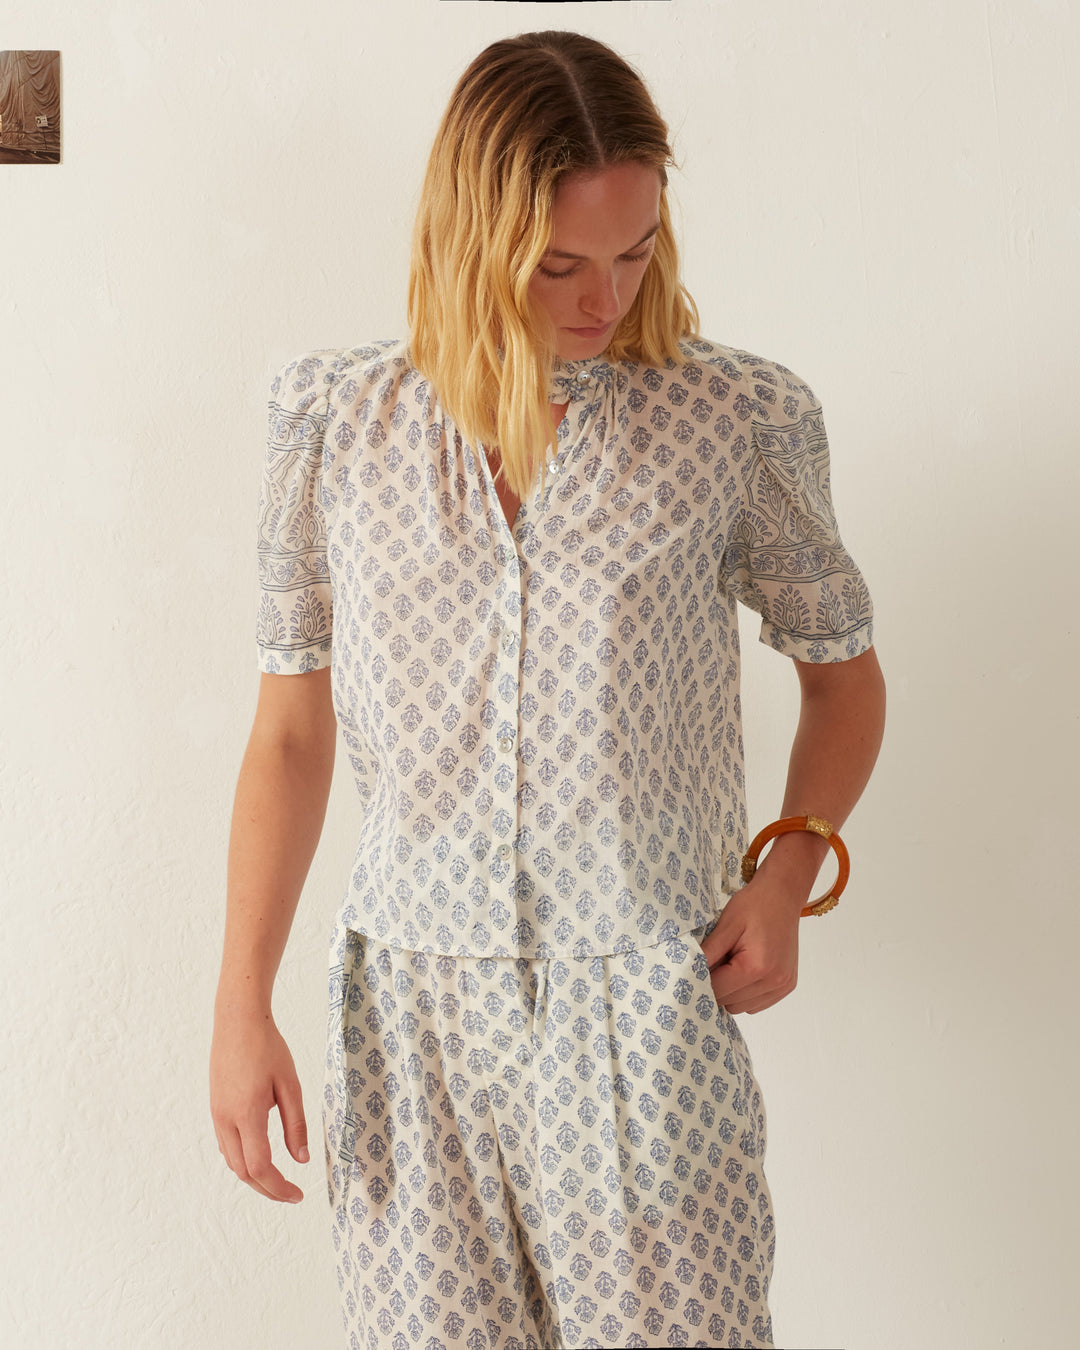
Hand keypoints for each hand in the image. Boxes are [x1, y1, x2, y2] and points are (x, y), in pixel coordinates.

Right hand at [210, 1010, 308, 1202]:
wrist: (238, 1021)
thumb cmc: (267, 1047)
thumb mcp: (290, 1084)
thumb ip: (295, 1124)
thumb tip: (301, 1159)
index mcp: (246, 1114)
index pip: (259, 1167)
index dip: (279, 1188)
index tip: (298, 1195)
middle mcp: (226, 1120)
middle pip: (243, 1172)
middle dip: (267, 1189)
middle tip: (291, 1194)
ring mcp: (217, 1115)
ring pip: (232, 1161)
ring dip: (254, 1177)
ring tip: (278, 1180)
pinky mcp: (215, 1108)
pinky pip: (226, 1146)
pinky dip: (243, 1160)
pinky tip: (259, 1156)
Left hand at [699, 876, 801, 1014]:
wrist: (782, 895)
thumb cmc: (754, 905)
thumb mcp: (726, 924)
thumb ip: (708, 952)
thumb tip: (688, 971)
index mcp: (755, 967)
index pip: (717, 990)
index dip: (702, 980)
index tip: (695, 967)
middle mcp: (773, 981)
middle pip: (729, 1003)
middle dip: (718, 986)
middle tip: (717, 960)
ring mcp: (782, 986)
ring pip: (742, 1008)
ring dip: (731, 992)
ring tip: (733, 963)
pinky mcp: (786, 986)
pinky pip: (757, 1004)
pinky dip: (746, 993)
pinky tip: (745, 970)